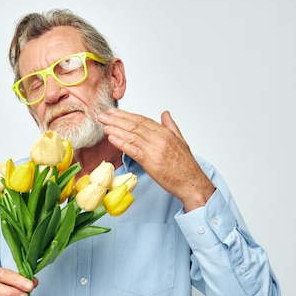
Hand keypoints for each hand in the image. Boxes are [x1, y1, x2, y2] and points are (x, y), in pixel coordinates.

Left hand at [99, 108, 215, 211]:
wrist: (192, 183)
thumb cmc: (186, 166)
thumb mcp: (181, 141)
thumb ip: (171, 126)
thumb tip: (165, 114)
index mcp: (166, 133)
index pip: (142, 120)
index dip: (126, 115)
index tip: (114, 112)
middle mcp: (160, 139)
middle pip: (134, 125)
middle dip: (117, 119)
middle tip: (103, 116)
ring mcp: (155, 150)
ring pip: (132, 136)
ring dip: (115, 129)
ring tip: (104, 125)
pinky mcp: (151, 162)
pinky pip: (133, 150)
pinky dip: (121, 143)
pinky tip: (112, 139)